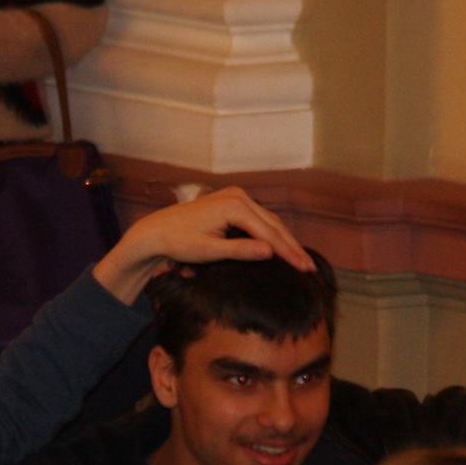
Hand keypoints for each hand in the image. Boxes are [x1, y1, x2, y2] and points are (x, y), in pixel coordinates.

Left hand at [93, 187, 312, 304]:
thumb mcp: (209, 251)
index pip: (269, 232)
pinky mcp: (232, 201)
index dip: (288, 252)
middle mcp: (238, 195)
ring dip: (284, 239)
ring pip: (268, 220)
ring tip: (300, 259)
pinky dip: (271, 232)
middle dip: (291, 246)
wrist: (156, 231)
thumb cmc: (178, 242)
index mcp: (234, 206)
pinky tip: (281, 246)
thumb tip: (270, 252)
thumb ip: (240, 250)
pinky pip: (258, 218)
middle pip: (273, 223)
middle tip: (309, 267)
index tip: (304, 268)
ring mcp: (235, 196)